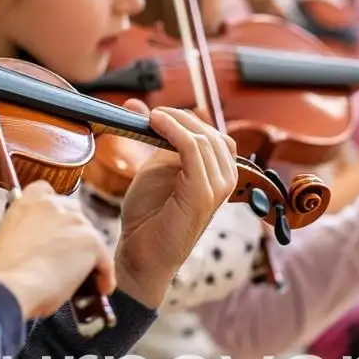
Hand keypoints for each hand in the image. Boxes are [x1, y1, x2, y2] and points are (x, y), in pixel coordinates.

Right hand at [0, 181, 113, 321]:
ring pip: (91, 237)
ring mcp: (74, 220)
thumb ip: (27, 232)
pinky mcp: (90, 240)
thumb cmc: (5, 271)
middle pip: (75, 215)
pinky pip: (105, 261)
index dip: (56, 215)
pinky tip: (100, 289)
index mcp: (27, 200)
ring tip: (86, 278)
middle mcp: (52, 203)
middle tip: (70, 258)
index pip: (49, 193)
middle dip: (74, 234)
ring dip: (89, 255)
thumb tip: (39, 249)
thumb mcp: (9, 238)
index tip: (56, 232)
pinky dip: (105, 276)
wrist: (11, 284)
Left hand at [113, 106, 237, 302]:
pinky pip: (195, 156)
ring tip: (154, 118)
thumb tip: (137, 104)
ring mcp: (213, 195)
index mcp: (215, 179)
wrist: (140, 254)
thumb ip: (155, 139)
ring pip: (209, 144)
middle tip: (156, 114)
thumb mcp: (154, 169)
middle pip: (217, 138)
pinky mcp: (199, 201)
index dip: (193, 121)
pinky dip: (176, 134)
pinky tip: (156, 126)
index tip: (161, 114)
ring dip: (180, 123)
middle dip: (186, 118)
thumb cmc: (148, 215)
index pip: (219, 139)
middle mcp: (221, 187)